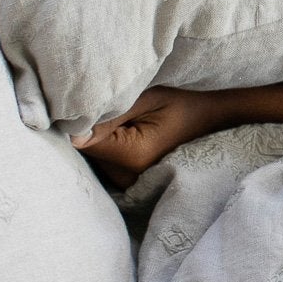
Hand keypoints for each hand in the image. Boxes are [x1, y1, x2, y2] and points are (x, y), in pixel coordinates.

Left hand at [71, 86, 225, 188]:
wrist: (209, 120)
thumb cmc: (181, 104)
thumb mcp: (148, 98)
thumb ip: (111, 114)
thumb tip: (73, 133)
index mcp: (133, 155)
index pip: (84, 141)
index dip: (82, 121)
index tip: (95, 103)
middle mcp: (128, 176)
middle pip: (87, 151)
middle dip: (91, 129)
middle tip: (114, 108)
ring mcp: (128, 182)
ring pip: (94, 156)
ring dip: (99, 138)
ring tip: (124, 120)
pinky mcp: (127, 180)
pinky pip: (104, 161)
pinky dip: (107, 146)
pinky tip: (124, 133)